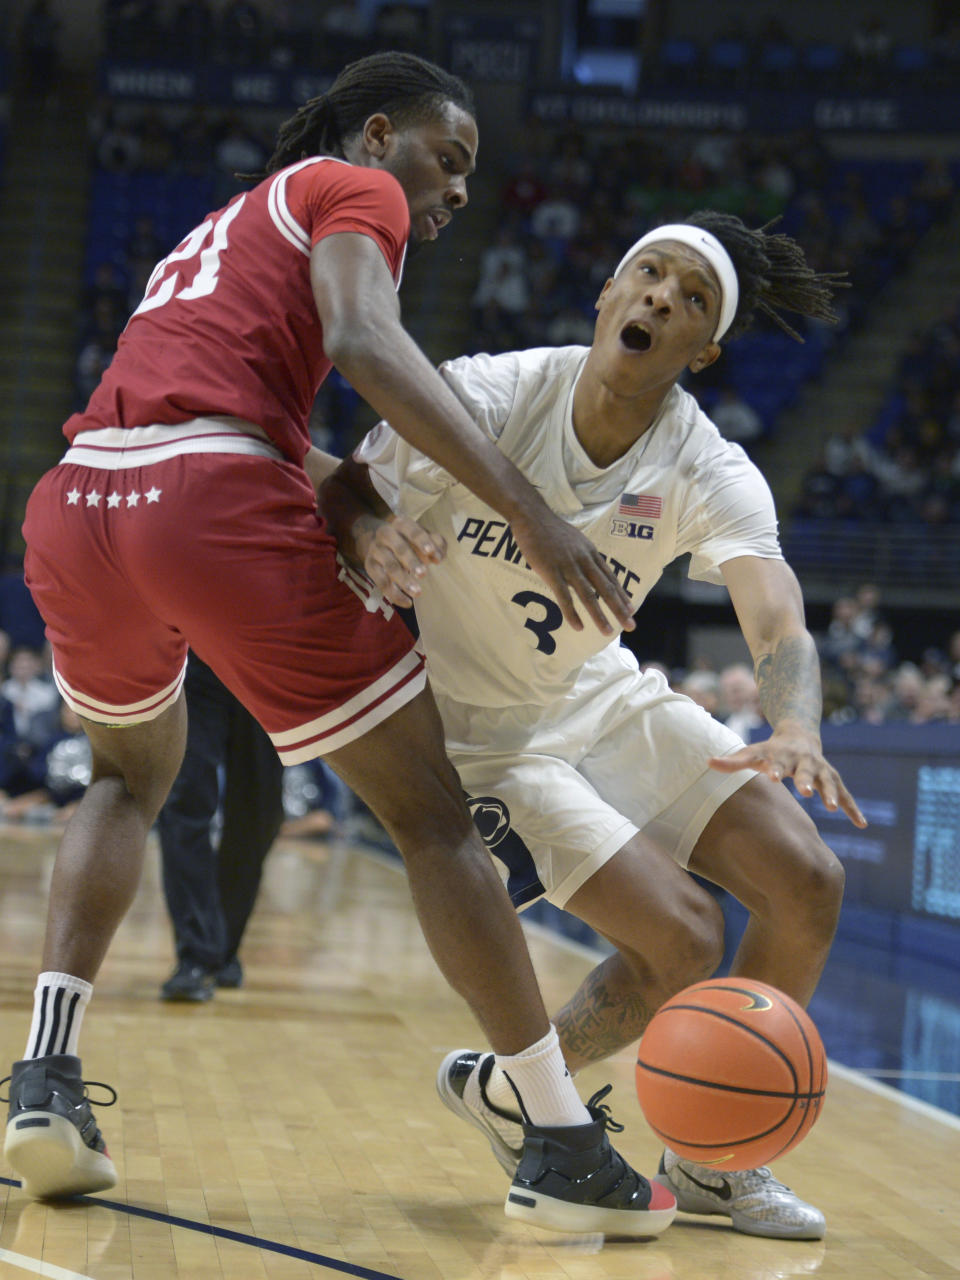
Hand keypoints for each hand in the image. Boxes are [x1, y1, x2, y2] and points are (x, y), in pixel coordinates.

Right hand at [361, 513, 445, 607]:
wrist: (379, 542)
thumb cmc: (409, 541)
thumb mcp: (423, 537)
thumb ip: (436, 543)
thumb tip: (438, 556)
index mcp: (401, 524)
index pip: (413, 531)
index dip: (423, 542)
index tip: (433, 555)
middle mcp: (385, 534)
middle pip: (399, 548)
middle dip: (412, 562)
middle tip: (423, 574)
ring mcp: (376, 550)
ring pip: (389, 566)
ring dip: (403, 580)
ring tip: (418, 593)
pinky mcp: (369, 565)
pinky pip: (381, 582)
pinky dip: (394, 594)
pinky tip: (407, 603)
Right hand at [511, 506, 635, 635]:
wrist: (532, 516)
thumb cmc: (551, 530)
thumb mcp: (575, 540)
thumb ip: (583, 555)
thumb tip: (589, 568)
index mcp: (590, 553)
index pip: (610, 578)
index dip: (621, 595)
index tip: (631, 609)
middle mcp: (584, 560)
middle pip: (605, 589)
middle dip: (619, 609)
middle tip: (630, 626)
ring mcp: (568, 566)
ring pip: (588, 595)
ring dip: (599, 615)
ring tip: (608, 632)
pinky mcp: (551, 571)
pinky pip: (564, 596)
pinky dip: (572, 613)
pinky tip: (578, 626)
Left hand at [709, 726, 865, 827]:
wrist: (799, 735)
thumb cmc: (770, 750)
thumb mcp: (753, 752)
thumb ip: (733, 761)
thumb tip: (707, 763)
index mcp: (782, 756)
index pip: (777, 763)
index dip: (774, 769)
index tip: (772, 777)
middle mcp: (804, 761)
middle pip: (805, 771)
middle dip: (805, 781)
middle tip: (805, 791)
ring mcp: (821, 770)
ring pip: (828, 782)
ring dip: (831, 794)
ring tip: (832, 808)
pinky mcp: (833, 779)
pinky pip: (845, 795)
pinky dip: (853, 809)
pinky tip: (862, 824)